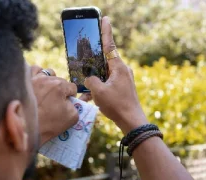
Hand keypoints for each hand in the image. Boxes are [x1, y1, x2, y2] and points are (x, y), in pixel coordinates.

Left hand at [31, 66, 82, 145]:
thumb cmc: (48, 124)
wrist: (24, 129)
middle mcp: (47, 79)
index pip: (72, 88)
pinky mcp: (24, 81)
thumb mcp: (71, 118)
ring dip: (50, 80)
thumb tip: (71, 100)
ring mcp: (34, 78)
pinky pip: (33, 70)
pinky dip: (37, 74)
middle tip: (55, 103)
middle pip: (60, 81)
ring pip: (47, 73)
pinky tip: (37, 83)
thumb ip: (76, 106)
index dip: (71, 97)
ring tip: (46, 91)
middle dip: (60, 90)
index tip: (66, 105)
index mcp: (60, 86)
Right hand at [84, 17, 147, 134]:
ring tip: (87, 93)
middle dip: (94, 65)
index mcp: (119, 68)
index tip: (105, 19)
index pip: (110, 46)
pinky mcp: (122, 87)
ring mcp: (123, 79)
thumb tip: (89, 78)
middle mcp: (123, 71)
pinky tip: (91, 99)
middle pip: (105, 62)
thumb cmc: (116, 105)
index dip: (106, 32)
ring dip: (95, 82)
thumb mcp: (99, 92)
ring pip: (105, 75)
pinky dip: (100, 89)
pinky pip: (108, 83)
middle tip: (85, 64)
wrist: (132, 121)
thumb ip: (91, 80)